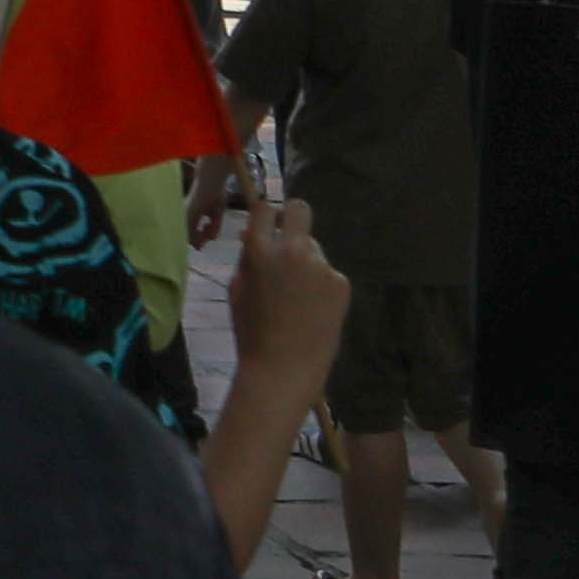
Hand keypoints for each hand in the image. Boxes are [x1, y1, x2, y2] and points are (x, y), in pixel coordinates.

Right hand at [226, 193, 347, 401]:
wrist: (283, 370)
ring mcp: (321, 266)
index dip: (267, 217)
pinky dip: (321, 286)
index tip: (269, 227)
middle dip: (294, 219)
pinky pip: (328, 273)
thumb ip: (248, 258)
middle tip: (290, 241)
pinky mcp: (341, 283)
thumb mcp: (237, 289)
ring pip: (314, 250)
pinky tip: (314, 310)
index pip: (265, 208)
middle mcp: (292, 250)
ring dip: (307, 263)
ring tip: (299, 298)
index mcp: (259, 250)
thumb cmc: (252, 333)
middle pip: (300, 210)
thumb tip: (255, 235)